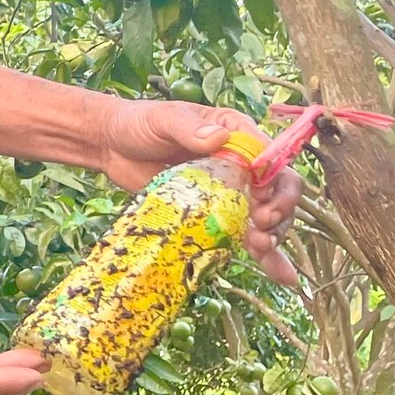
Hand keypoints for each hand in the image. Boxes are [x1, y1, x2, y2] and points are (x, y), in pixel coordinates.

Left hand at [94, 96, 301, 284]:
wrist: (112, 146)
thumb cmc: (139, 123)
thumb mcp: (163, 120)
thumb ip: (188, 128)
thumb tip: (218, 138)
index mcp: (235, 133)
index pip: (270, 156)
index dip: (272, 177)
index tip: (260, 195)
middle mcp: (241, 163)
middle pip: (279, 187)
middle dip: (279, 208)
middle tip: (261, 224)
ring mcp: (231, 191)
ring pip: (269, 214)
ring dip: (274, 233)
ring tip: (260, 247)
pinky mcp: (216, 214)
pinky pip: (246, 234)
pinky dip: (267, 255)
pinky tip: (282, 275)